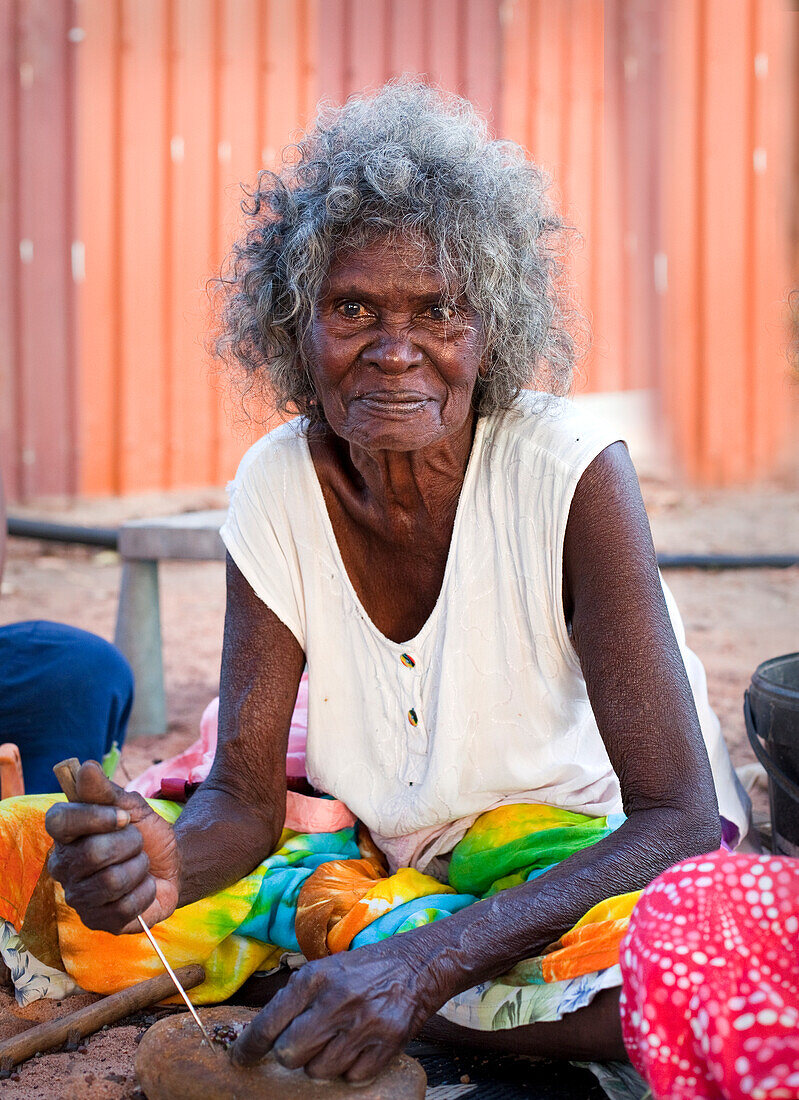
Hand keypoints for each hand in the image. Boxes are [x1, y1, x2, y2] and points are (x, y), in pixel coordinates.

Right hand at [45, 760, 179, 933]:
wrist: (172, 865)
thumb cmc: (145, 833)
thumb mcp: (132, 806)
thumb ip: (107, 791)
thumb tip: (86, 768)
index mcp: (66, 833)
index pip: (59, 821)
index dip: (93, 816)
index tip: (123, 816)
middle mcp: (64, 866)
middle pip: (92, 853)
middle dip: (129, 844)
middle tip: (137, 843)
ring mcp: (78, 896)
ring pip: (110, 882)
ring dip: (138, 868)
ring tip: (141, 865)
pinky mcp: (98, 921)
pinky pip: (124, 907)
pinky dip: (145, 892)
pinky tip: (144, 886)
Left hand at [230, 938, 440, 1081]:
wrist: (415, 966)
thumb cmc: (362, 970)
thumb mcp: (325, 969)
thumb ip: (296, 998)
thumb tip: (263, 1034)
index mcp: (315, 978)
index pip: (270, 1022)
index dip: (250, 1047)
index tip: (240, 1059)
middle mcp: (336, 1000)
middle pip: (290, 1053)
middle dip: (291, 1055)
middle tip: (303, 1045)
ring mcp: (362, 1025)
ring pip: (319, 1071)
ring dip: (322, 1064)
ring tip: (336, 1042)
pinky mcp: (386, 1044)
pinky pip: (351, 1077)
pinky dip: (350, 1070)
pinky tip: (357, 1048)